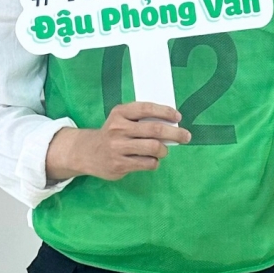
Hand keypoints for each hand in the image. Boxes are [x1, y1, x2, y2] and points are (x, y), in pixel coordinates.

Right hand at [46, 101, 190, 181]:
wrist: (88, 152)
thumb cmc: (112, 134)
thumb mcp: (121, 119)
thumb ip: (141, 119)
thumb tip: (171, 123)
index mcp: (119, 113)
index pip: (146, 108)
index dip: (165, 112)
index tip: (178, 116)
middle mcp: (117, 129)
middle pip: (155, 130)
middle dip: (175, 133)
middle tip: (185, 136)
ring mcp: (118, 147)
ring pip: (153, 148)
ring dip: (163, 150)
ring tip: (163, 150)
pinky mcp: (120, 164)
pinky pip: (147, 163)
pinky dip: (154, 162)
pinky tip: (150, 160)